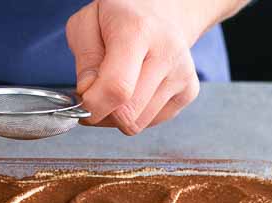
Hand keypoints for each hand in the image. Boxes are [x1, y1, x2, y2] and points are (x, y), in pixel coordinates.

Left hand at [66, 0, 239, 134]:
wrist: (164, 8)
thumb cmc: (120, 16)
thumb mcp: (87, 23)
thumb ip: (84, 59)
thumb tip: (88, 92)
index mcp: (138, 31)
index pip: (117, 88)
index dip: (93, 107)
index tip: (82, 103)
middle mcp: (167, 53)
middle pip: (128, 114)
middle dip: (102, 114)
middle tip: (94, 97)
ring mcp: (182, 75)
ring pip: (138, 123)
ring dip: (118, 117)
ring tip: (115, 90)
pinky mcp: (189, 92)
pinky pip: (151, 123)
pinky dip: (136, 114)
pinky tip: (134, 91)